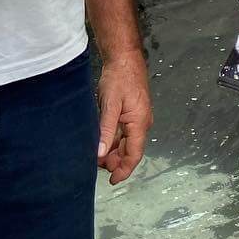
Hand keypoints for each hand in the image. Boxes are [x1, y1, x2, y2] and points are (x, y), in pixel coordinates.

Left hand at [96, 48, 151, 184]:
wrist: (124, 57)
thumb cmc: (120, 77)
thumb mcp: (110, 105)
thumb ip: (106, 131)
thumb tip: (101, 153)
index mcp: (139, 123)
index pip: (134, 155)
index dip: (124, 170)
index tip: (113, 180)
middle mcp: (142, 122)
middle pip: (130, 150)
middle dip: (115, 161)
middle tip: (97, 165)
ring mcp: (137, 117)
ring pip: (127, 142)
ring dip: (114, 151)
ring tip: (97, 154)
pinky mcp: (132, 112)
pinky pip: (124, 132)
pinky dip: (114, 140)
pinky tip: (102, 141)